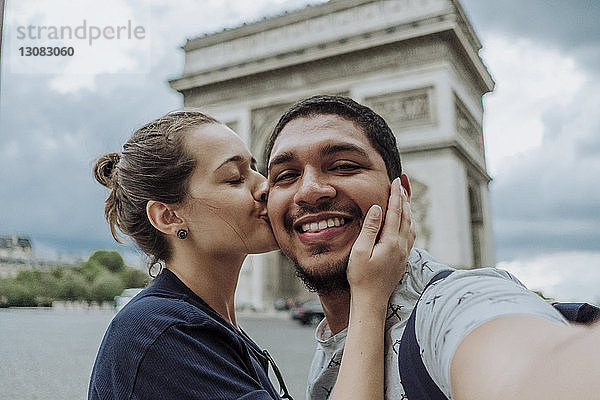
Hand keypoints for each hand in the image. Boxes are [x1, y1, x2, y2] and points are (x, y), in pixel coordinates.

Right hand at [346, 177, 414, 305]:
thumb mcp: (359, 251)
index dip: (395, 195)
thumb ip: (369, 228)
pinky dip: (409, 222)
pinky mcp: (402, 259)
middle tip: (401, 183)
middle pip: (406, 216)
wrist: (371, 301)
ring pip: (410, 225)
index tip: (395, 181)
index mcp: (391, 242)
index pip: (395, 212)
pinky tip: (406, 221)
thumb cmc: (361, 278)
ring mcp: (404, 253)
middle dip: (403, 198)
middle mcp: (401, 246)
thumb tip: (378, 208)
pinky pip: (410, 235)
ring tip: (405, 198)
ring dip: (408, 209)